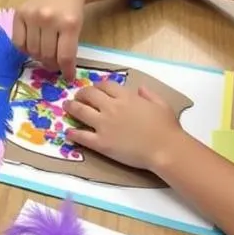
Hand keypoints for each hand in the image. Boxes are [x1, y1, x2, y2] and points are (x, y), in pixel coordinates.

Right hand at [12, 0, 85, 79]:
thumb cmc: (72, 10)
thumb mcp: (77, 27)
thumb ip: (68, 47)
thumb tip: (60, 71)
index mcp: (68, 23)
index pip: (65, 56)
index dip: (66, 71)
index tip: (68, 77)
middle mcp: (49, 18)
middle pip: (47, 55)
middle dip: (52, 64)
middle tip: (54, 65)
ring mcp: (32, 15)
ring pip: (32, 50)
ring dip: (39, 57)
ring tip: (44, 54)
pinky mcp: (19, 12)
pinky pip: (18, 42)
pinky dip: (25, 49)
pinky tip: (32, 46)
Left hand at [64, 80, 182, 170]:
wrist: (166, 149)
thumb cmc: (167, 127)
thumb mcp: (161, 104)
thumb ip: (149, 94)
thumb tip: (140, 89)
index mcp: (126, 97)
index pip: (105, 85)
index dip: (97, 86)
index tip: (95, 89)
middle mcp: (111, 107)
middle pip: (89, 94)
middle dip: (81, 93)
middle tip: (78, 97)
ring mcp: (104, 125)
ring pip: (81, 111)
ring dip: (71, 107)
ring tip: (66, 106)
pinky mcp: (102, 143)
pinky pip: (82, 136)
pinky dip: (73, 133)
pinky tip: (68, 132)